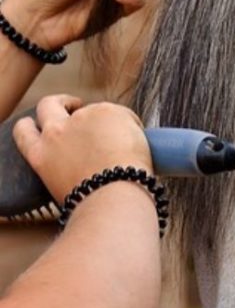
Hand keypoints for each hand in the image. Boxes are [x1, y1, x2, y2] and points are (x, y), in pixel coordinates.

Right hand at [13, 95, 151, 203]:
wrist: (113, 200)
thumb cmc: (95, 205)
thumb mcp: (65, 189)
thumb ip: (66, 167)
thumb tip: (85, 162)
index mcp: (41, 155)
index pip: (24, 131)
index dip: (33, 124)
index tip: (45, 122)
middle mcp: (56, 133)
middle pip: (48, 104)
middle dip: (61, 102)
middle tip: (75, 105)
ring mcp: (80, 119)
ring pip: (94, 110)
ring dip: (106, 121)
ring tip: (125, 148)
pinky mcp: (105, 112)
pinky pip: (122, 115)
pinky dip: (131, 127)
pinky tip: (136, 149)